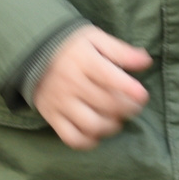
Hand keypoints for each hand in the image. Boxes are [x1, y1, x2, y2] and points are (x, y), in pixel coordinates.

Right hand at [31, 25, 152, 148]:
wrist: (32, 52)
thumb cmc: (71, 45)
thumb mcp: (95, 38)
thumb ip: (121, 50)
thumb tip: (146, 61)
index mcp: (84, 60)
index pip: (109, 78)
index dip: (130, 90)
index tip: (142, 95)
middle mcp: (71, 83)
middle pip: (106, 104)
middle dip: (127, 109)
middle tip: (133, 106)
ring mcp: (60, 102)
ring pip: (91, 125)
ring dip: (111, 126)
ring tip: (117, 119)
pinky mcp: (52, 117)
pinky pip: (71, 138)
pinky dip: (88, 141)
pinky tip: (98, 132)